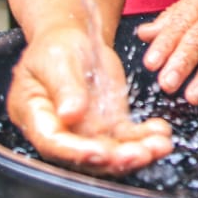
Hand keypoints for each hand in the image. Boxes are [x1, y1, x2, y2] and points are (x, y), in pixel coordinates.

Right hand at [6, 24, 172, 176]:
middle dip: (115, 159)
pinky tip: (161, 133)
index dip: (77, 152)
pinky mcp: (108, 123)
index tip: (102, 152)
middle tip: (141, 154)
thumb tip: (70, 115)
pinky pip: (127, 137)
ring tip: (160, 146)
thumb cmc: (56, 46)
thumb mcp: (57, 59)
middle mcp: (60, 130)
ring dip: (136, 152)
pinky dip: (144, 137)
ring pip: (110, 151)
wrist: (74, 38)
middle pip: (85, 155)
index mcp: (35, 115)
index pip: (53, 142)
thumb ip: (65, 87)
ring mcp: (86, 130)